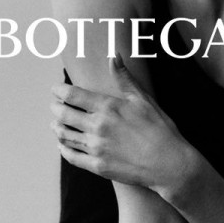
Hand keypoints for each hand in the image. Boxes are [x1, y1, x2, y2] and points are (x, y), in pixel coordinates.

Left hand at [50, 54, 189, 193]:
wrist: (169, 164)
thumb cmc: (160, 129)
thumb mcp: (143, 99)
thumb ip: (124, 78)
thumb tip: (114, 56)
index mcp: (108, 107)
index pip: (72, 95)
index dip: (59, 91)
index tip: (55, 89)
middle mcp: (98, 126)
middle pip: (63, 114)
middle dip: (55, 108)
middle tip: (54, 105)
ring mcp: (96, 148)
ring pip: (64, 136)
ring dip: (56, 128)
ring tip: (55, 124)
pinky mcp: (97, 166)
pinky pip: (72, 157)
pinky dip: (64, 149)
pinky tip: (63, 145)